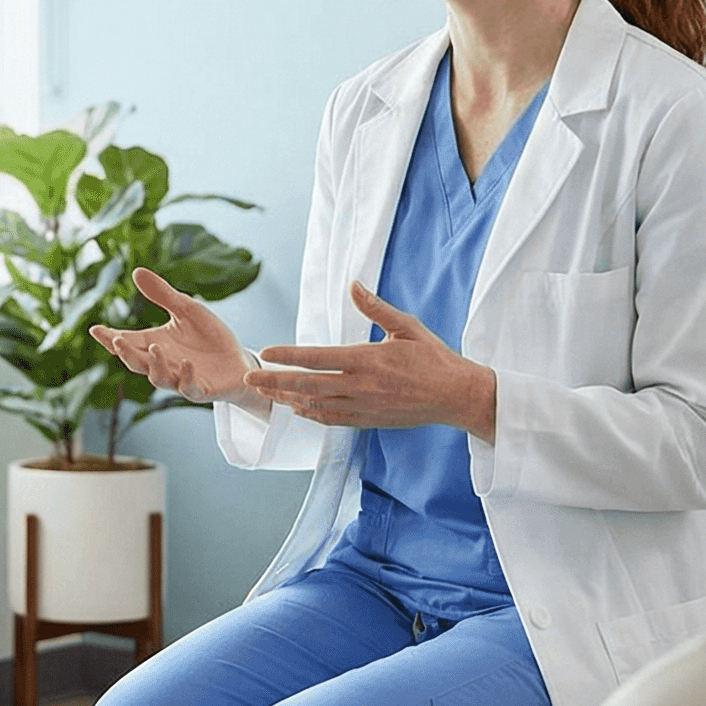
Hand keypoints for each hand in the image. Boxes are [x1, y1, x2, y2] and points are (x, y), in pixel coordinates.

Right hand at [89, 268, 258, 407]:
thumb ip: (163, 295)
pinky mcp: (201, 389)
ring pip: (159, 377)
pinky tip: (186, 364)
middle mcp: (163, 364)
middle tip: (115, 340)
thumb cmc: (210, 336)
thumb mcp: (187, 310)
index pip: (128, 341)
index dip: (110, 337)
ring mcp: (180, 379)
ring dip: (155, 364)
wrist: (238, 361)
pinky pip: (189, 387)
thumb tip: (136, 271)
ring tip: (156, 347)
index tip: (95, 329)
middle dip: (125, 352)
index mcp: (156, 343)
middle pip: (137, 361)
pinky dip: (186, 377)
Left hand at [247, 282, 496, 436]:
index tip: (265, 352)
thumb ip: (375, 308)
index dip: (288, 356)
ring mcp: (363, 407)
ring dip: (287, 398)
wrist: (456, 396)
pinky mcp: (369, 421)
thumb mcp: (406, 327)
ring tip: (264, 392)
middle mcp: (361, 386)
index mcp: (368, 360)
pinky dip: (310, 414)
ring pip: (315, 405)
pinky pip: (332, 419)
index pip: (318, 357)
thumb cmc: (433, 358)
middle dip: (275, 381)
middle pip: (308, 385)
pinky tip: (296, 408)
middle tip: (249, 378)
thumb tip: (353, 285)